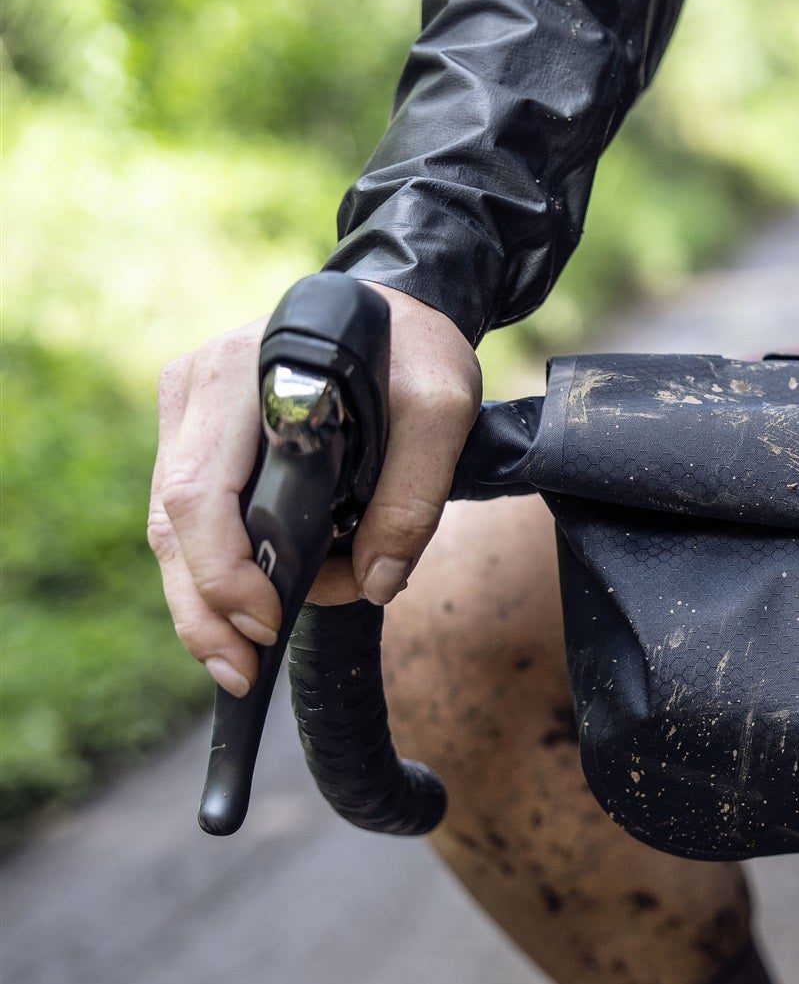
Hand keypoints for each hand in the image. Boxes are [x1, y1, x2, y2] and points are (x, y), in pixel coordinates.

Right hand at [149, 282, 480, 696]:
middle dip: (202, 609)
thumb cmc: (415, 351)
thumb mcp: (442, 410)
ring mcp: (188, 414)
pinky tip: (250, 615)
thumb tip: (378, 583)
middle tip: (239, 675)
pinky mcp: (199, 437)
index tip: (266, 624)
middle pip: (171, 521)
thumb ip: (415, 496)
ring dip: (207, 602)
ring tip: (250, 658)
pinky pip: (193, 519)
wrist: (394, 309)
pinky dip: (217, 573)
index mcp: (239, 375)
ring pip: (172, 529)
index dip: (222, 570)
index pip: (200, 490)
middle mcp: (196, 390)